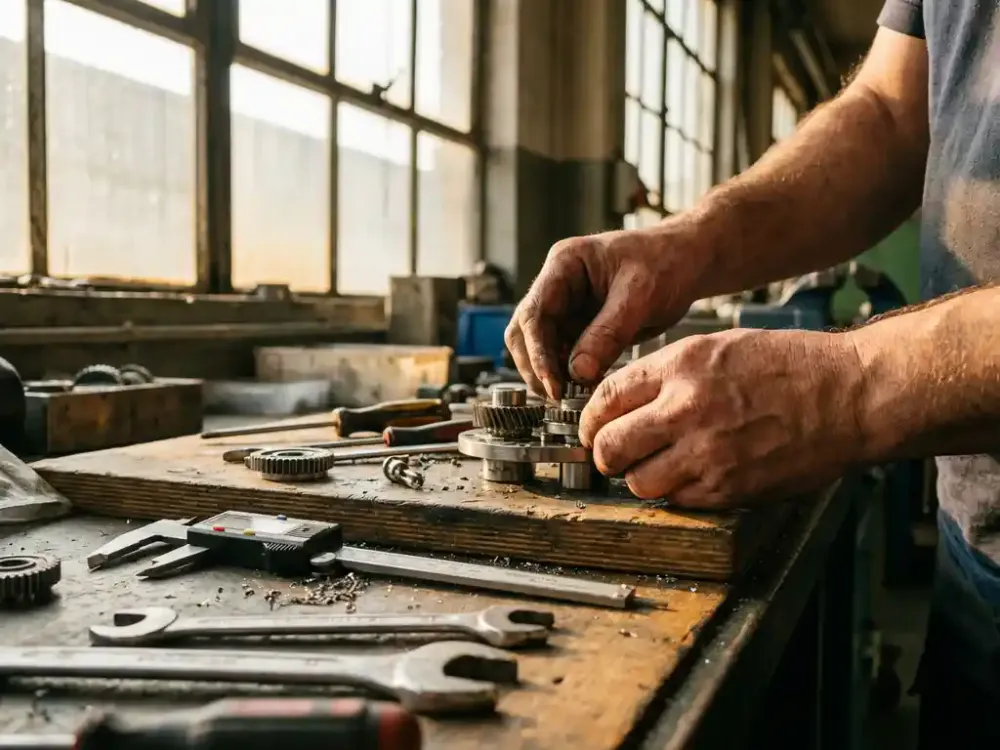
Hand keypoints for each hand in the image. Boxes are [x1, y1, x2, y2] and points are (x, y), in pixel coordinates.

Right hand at [504, 222, 708, 398]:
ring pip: (540, 347)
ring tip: (572, 396)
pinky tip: (584, 389)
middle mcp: (558, 286)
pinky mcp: (581, 327)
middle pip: (525, 332)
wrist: (687, 262)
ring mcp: (567, 307)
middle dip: (536, 365)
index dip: (538, 352)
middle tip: (556, 396)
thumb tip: (578, 371)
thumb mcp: (639, 296)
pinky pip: (565, 355)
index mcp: (564, 265)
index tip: (552, 383)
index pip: (535, 313)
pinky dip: (570, 375)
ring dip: (551, 373)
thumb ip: (608, 333)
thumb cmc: (666, 261)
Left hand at [578, 328, 868, 506]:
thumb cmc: (791, 367)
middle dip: (604, 454)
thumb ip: (667, 374)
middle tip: (612, 455)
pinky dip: (676, 493)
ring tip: (655, 467)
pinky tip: (692, 476)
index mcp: (681, 366)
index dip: (590, 419)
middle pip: (609, 446)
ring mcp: (706, 453)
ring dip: (639, 478)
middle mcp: (686, 409)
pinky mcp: (728, 488)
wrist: (850, 396)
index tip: (593, 428)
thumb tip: (623, 401)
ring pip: (638, 482)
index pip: (605, 398)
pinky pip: (678, 501)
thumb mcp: (718, 348)